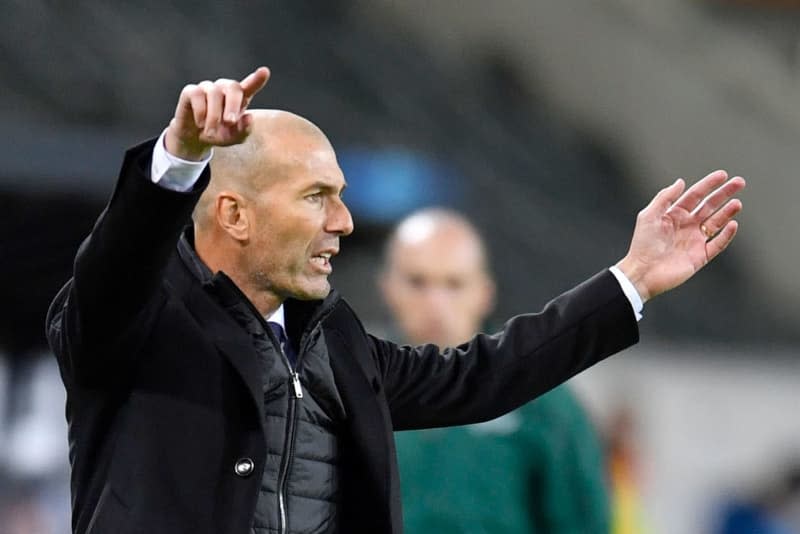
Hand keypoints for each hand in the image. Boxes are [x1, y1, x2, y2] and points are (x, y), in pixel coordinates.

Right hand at [164, 66, 269, 160]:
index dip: (257, 79)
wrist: (194, 138)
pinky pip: (197, 95)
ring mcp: (208, 88)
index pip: (250, 86)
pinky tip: (200, 123)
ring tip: (211, 132)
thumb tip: (249, 118)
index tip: (265, 72)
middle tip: (230, 122)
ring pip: (214, 93)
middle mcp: (225, 89)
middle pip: (233, 87)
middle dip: (233, 105)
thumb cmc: (219, 134)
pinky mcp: (191, 91)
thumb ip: (243, 131)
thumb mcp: (233, 138)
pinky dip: (200, 111)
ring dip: (213, 115)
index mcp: (240, 98)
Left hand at [616, 170, 744, 301]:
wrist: (642, 272)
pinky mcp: (700, 256)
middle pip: (709, 206)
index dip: (708, 185)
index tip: (723, 175)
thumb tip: (680, 182)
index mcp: (674, 215)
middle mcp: (686, 226)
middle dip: (724, 194)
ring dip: (727, 212)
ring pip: (716, 223)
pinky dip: (726, 235)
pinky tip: (733, 224)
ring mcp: (695, 241)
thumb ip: (665, 198)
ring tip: (737, 203)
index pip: (695, 196)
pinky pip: (718, 244)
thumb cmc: (642, 244)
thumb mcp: (649, 216)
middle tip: (739, 182)